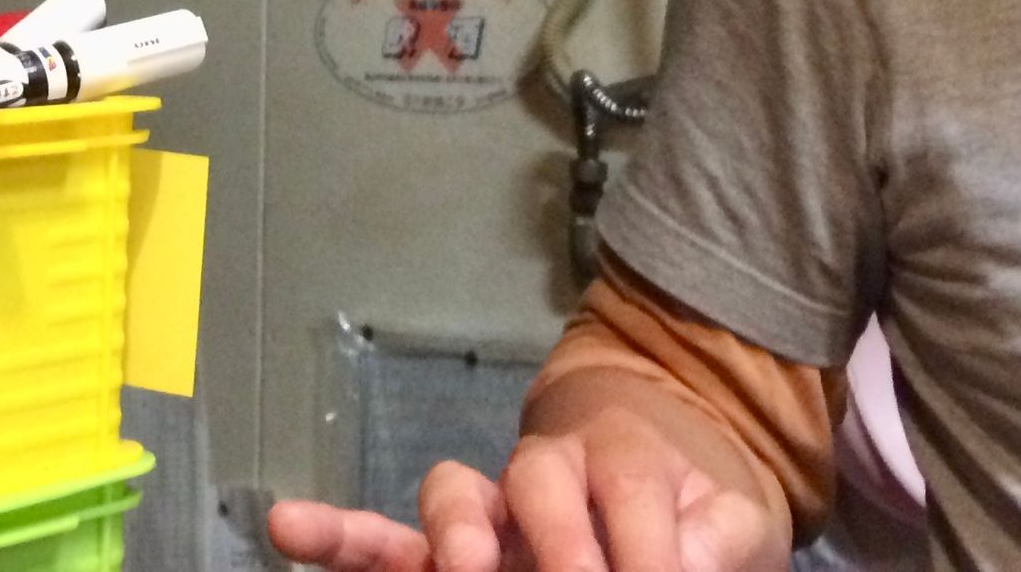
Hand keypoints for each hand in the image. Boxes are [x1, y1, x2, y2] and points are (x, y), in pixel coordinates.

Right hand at [272, 414, 780, 571]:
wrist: (669, 500)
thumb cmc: (696, 517)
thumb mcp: (732, 525)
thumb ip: (714, 535)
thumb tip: (683, 561)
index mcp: (621, 460)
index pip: (632, 496)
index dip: (650, 549)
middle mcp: (544, 477)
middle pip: (535, 483)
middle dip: (559, 541)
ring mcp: (491, 520)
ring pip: (452, 500)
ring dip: (457, 532)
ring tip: (466, 567)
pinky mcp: (446, 557)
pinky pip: (384, 544)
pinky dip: (336, 536)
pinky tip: (287, 526)